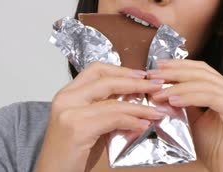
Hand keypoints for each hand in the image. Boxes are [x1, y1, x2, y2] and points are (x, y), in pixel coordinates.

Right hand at [35, 62, 165, 171]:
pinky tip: (143, 125)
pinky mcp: (77, 128)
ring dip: (140, 107)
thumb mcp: (88, 124)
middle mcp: (66, 98)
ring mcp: (69, 112)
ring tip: (156, 112)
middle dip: (136, 82)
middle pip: (106, 80)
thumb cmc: (69, 153)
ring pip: (113, 102)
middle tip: (156, 86)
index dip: (121, 70)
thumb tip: (136, 102)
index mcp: (67, 93)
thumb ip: (106, 110)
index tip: (142, 75)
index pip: (96, 70)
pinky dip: (132, 121)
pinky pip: (112, 119)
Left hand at [148, 59, 222, 171]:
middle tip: (154, 76)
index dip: (179, 65)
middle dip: (175, 72)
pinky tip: (174, 100)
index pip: (202, 70)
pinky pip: (211, 97)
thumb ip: (184, 103)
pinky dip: (190, 96)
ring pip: (205, 84)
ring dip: (178, 86)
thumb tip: (162, 88)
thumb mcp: (194, 120)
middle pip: (203, 72)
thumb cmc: (215, 150)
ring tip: (159, 92)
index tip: (158, 67)